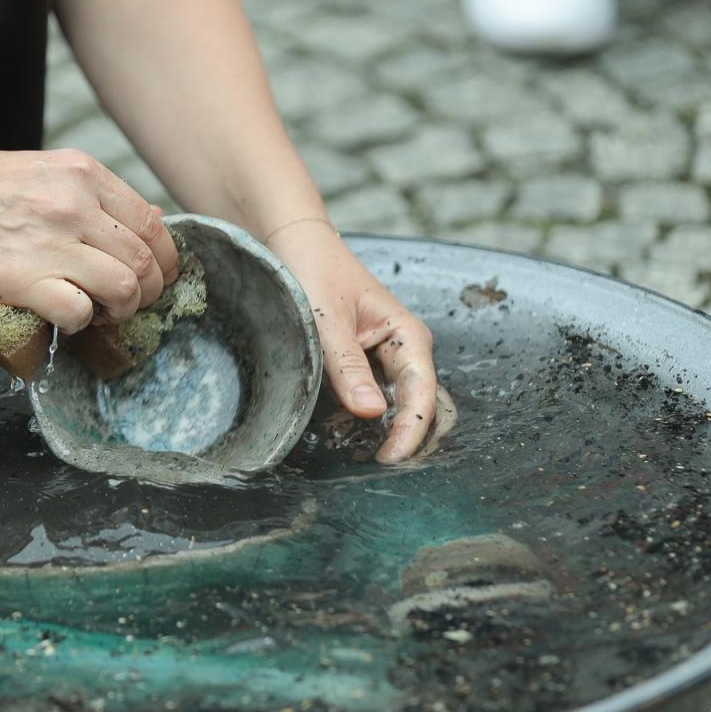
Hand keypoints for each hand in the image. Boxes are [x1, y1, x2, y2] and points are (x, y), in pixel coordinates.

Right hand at [0, 142, 179, 331]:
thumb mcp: (44, 172)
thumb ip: (89, 197)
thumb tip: (137, 230)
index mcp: (85, 175)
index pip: (153, 224)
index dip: (164, 259)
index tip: (157, 277)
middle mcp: (75, 204)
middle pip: (147, 261)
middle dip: (148, 292)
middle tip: (126, 304)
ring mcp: (51, 242)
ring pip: (125, 288)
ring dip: (120, 311)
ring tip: (100, 313)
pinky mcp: (23, 279)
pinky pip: (79, 313)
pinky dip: (79, 324)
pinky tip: (63, 317)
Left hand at [267, 218, 437, 462]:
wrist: (289, 241)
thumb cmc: (312, 269)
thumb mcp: (326, 319)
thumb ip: (346, 366)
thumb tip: (372, 412)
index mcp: (407, 335)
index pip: (420, 393)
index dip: (409, 431)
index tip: (390, 460)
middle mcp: (400, 350)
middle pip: (410, 406)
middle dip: (397, 438)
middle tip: (371, 470)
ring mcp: (379, 359)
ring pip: (386, 406)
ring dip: (374, 432)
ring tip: (352, 459)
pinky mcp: (357, 364)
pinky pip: (362, 398)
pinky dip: (352, 419)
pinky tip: (335, 435)